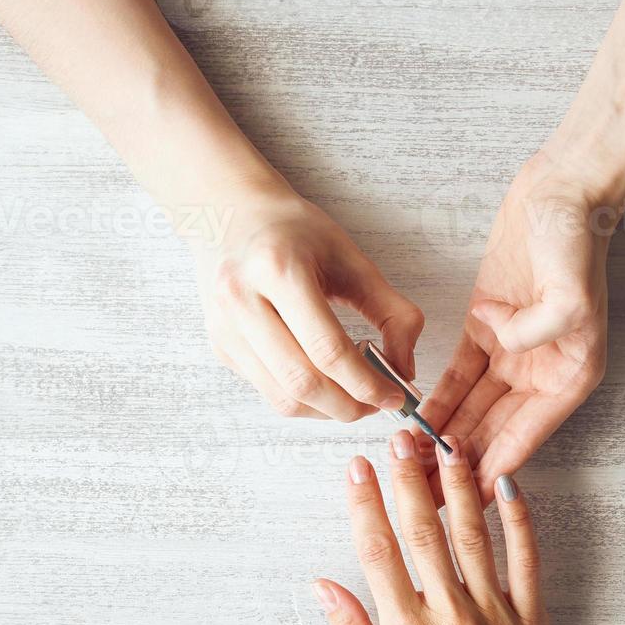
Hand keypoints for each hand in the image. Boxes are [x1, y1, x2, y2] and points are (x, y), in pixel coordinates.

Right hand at [195, 177, 424, 421]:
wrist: (230, 214)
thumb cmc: (295, 232)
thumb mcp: (352, 258)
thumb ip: (392, 311)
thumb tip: (404, 369)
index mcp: (278, 268)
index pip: (328, 349)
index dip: (367, 383)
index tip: (393, 395)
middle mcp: (241, 299)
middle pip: (302, 381)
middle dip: (349, 406)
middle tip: (376, 405)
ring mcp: (225, 327)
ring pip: (282, 398)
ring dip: (326, 410)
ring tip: (352, 398)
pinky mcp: (220, 346)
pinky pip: (267, 391)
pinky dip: (303, 400)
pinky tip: (324, 383)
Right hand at [315, 433, 624, 624]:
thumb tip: (323, 587)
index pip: (379, 555)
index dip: (364, 506)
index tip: (355, 470)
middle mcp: (450, 614)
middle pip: (424, 533)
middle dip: (408, 480)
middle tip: (399, 439)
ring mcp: (494, 612)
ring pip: (474, 535)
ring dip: (458, 487)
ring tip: (447, 445)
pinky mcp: (530, 615)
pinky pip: (527, 559)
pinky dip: (520, 519)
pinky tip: (509, 484)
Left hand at [419, 152, 612, 501]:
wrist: (562, 188)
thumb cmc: (575, 236)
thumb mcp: (571, 290)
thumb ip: (539, 329)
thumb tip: (501, 344)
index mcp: (570, 377)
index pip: (523, 438)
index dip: (489, 471)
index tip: (459, 501)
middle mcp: (543, 373)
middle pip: (493, 433)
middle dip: (458, 466)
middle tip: (421, 496)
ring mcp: (513, 353)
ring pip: (471, 410)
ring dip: (442, 438)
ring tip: (408, 467)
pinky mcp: (486, 329)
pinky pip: (458, 377)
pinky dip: (437, 401)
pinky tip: (413, 424)